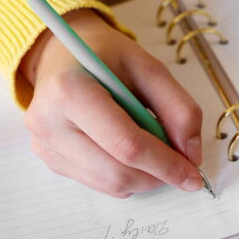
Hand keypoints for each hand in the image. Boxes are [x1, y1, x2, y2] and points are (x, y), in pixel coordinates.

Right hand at [19, 9, 203, 197]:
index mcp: (70, 90)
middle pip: (116, 173)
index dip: (165, 164)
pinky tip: (127, 149)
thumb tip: (190, 155)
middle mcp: (48, 122)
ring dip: (143, 178)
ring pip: (109, 185)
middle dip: (157, 175)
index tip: (193, 175)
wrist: (62, 54)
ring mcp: (45, 145)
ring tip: (153, 149)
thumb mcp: (149, 67)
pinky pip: (98, 183)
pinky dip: (125, 175)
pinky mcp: (49, 159)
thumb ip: (179, 108)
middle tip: (180, 165)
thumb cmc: (105, 57)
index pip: (126, 144)